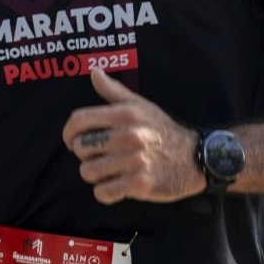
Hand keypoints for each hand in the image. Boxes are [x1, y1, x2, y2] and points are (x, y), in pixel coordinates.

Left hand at [61, 69, 205, 204]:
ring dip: (96, 175)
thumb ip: (114, 91)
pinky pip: (103, 192)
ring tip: (110, 170)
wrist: (195, 157)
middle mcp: (129, 135)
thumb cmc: (161, 130)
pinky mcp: (139, 184)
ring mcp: (134, 161)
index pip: (79, 120)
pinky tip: (118, 185)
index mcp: (125, 114)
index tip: (71, 140)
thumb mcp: (140, 106)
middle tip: (101, 156)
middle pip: (80, 147)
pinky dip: (106, 192)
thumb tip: (93, 71)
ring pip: (88, 172)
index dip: (68, 132)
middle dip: (86, 154)